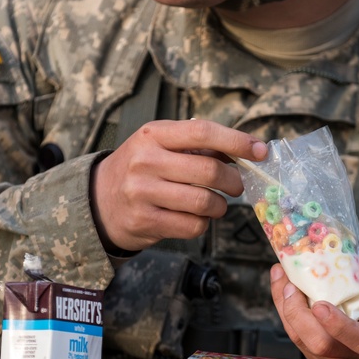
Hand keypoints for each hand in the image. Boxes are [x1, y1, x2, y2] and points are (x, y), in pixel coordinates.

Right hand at [90, 119, 266, 252]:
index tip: (261, 151)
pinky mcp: (144, 222)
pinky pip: (192, 226)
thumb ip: (199, 146)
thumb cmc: (141, 168)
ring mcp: (142, 193)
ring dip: (220, 206)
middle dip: (233, 181)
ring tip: (216, 204)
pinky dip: (203, 223)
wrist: (98, 200)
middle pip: (209, 170)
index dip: (237, 141)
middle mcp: (145, 161)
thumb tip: (249, 150)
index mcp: (153, 135)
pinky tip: (196, 217)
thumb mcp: (160, 145)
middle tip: (236, 186)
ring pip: (204, 202)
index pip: (202, 132)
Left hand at [270, 252, 358, 358]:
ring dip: (286, 308)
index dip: (338, 326)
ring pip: (301, 339)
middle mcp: (353, 352)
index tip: (320, 305)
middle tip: (291, 286)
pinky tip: (282, 284)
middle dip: (299, 315)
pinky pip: (295, 333)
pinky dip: (284, 308)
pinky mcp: (314, 350)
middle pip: (320, 344)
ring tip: (282, 277)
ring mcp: (331, 354)